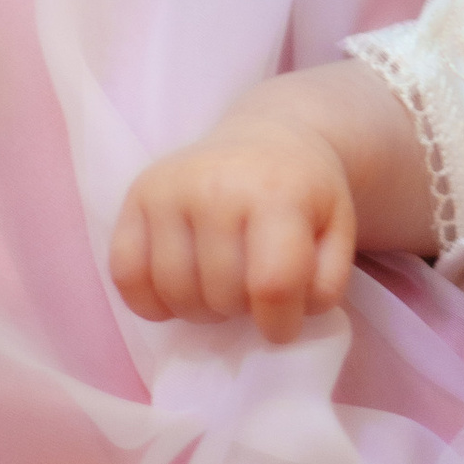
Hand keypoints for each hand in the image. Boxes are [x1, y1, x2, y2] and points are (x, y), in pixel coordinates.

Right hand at [111, 125, 356, 346]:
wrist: (268, 138)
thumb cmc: (304, 196)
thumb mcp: (338, 232)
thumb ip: (324, 282)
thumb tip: (283, 315)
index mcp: (278, 192)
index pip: (272, 285)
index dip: (279, 324)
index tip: (283, 325)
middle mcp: (217, 185)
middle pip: (220, 295)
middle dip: (241, 312)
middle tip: (251, 292)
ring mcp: (170, 188)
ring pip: (174, 293)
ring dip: (201, 310)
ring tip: (221, 287)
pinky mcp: (137, 196)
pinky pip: (126, 276)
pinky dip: (149, 302)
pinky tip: (179, 290)